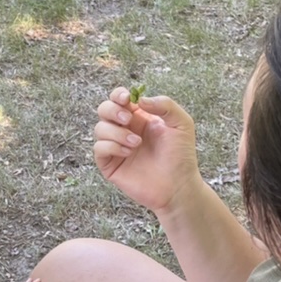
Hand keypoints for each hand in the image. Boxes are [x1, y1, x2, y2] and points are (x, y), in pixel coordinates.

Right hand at [93, 89, 200, 215]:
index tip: (126, 98)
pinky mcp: (110, 164)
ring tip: (136, 143)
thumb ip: (164, 104)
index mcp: (140, 117)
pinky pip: (99, 148)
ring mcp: (116, 147)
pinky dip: (111, 146)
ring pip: (99, 129)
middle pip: (104, 110)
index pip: (119, 99)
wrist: (178, 186)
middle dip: (112, 111)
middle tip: (128, 120)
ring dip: (116, 133)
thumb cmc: (181, 156)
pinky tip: (129, 152)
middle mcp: (125, 130)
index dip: (118, 95)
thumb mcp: (181, 123)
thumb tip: (139, 100)